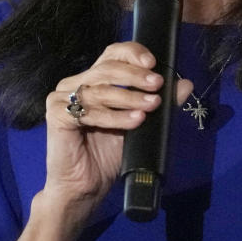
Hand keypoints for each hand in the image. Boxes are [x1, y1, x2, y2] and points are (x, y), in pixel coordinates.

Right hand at [18, 42, 192, 240]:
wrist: (85, 186)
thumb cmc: (108, 154)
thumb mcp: (139, 123)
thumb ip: (158, 102)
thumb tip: (186, 84)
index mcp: (93, 79)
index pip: (112, 54)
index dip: (132, 54)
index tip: (153, 63)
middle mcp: (75, 83)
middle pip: (107, 68)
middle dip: (135, 76)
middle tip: (157, 84)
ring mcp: (61, 97)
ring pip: (101, 90)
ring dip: (130, 97)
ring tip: (151, 105)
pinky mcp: (56, 115)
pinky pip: (89, 112)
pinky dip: (115, 117)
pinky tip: (135, 121)